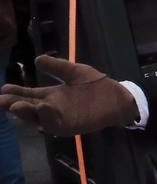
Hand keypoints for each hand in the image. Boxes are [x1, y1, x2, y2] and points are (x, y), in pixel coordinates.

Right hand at [0, 55, 138, 134]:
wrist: (117, 98)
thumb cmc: (96, 85)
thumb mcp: (74, 72)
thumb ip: (57, 67)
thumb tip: (37, 58)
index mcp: (51, 95)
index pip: (29, 94)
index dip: (16, 92)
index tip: (4, 88)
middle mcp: (51, 108)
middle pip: (28, 107)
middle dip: (13, 104)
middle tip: (1, 100)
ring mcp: (59, 118)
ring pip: (37, 117)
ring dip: (26, 112)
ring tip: (15, 104)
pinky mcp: (69, 125)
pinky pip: (54, 123)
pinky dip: (47, 116)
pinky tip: (41, 107)